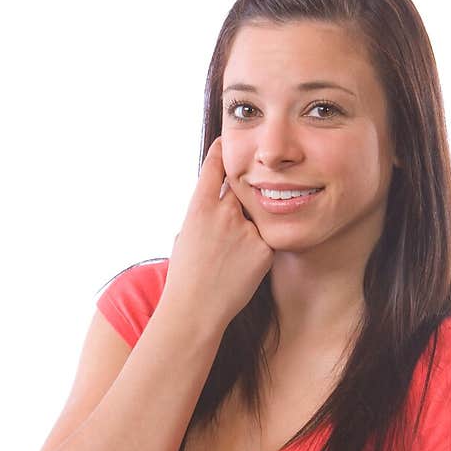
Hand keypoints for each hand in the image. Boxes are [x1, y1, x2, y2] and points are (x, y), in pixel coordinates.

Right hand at [162, 135, 274, 331]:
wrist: (196, 309)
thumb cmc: (185, 276)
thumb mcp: (185, 235)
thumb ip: (204, 214)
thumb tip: (216, 202)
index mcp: (200, 206)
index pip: (216, 165)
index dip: (223, 152)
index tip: (227, 141)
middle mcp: (225, 212)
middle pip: (241, 189)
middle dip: (240, 195)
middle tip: (232, 214)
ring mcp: (247, 230)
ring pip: (255, 217)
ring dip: (248, 230)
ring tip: (228, 257)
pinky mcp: (265, 249)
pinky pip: (265, 241)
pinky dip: (257, 252)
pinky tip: (240, 270)